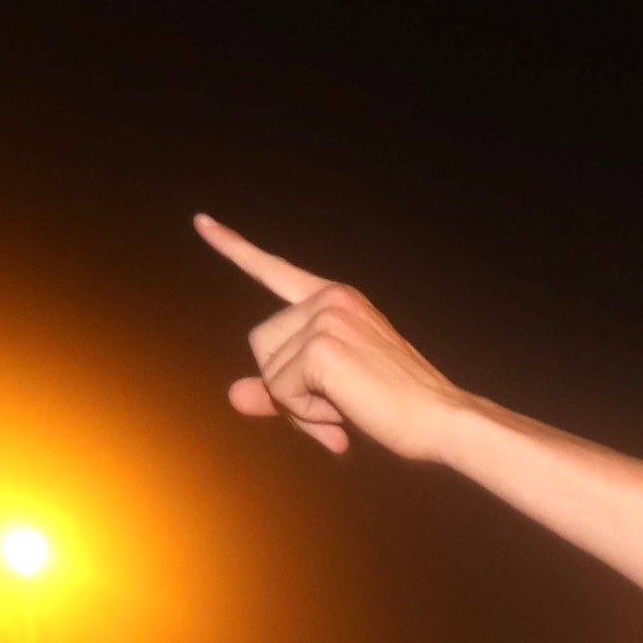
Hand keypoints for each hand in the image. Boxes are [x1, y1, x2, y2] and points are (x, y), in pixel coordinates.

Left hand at [198, 217, 464, 462]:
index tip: (201, 222)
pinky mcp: (321, 347)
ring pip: (269, 370)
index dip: (234, 247)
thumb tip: (234, 396)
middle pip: (260, 343)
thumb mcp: (329, 394)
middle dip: (284, 387)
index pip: (274, 269)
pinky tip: (343, 413)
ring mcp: (325, 319)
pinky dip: (306, 415)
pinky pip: (281, 390)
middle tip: (330, 412)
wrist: (441, 420)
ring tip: (343, 411)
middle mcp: (330, 299)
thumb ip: (279, 393)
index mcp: (336, 299)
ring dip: (297, 404)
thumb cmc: (395, 407)